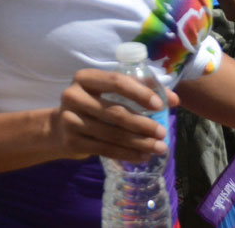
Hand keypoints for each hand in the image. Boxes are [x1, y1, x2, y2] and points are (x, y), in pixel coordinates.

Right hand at [50, 68, 178, 162]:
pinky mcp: (71, 141)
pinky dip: (126, 154)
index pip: (116, 81)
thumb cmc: (94, 103)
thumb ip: (141, 89)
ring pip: (111, 134)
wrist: (60, 127)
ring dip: (139, 143)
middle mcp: (73, 96)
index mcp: (85, 77)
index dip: (140, 93)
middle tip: (163, 133)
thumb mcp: (110, 90)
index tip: (160, 106)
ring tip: (159, 148)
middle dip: (143, 124)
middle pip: (115, 112)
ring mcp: (69, 120)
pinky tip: (143, 156)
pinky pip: (104, 149)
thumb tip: (174, 100)